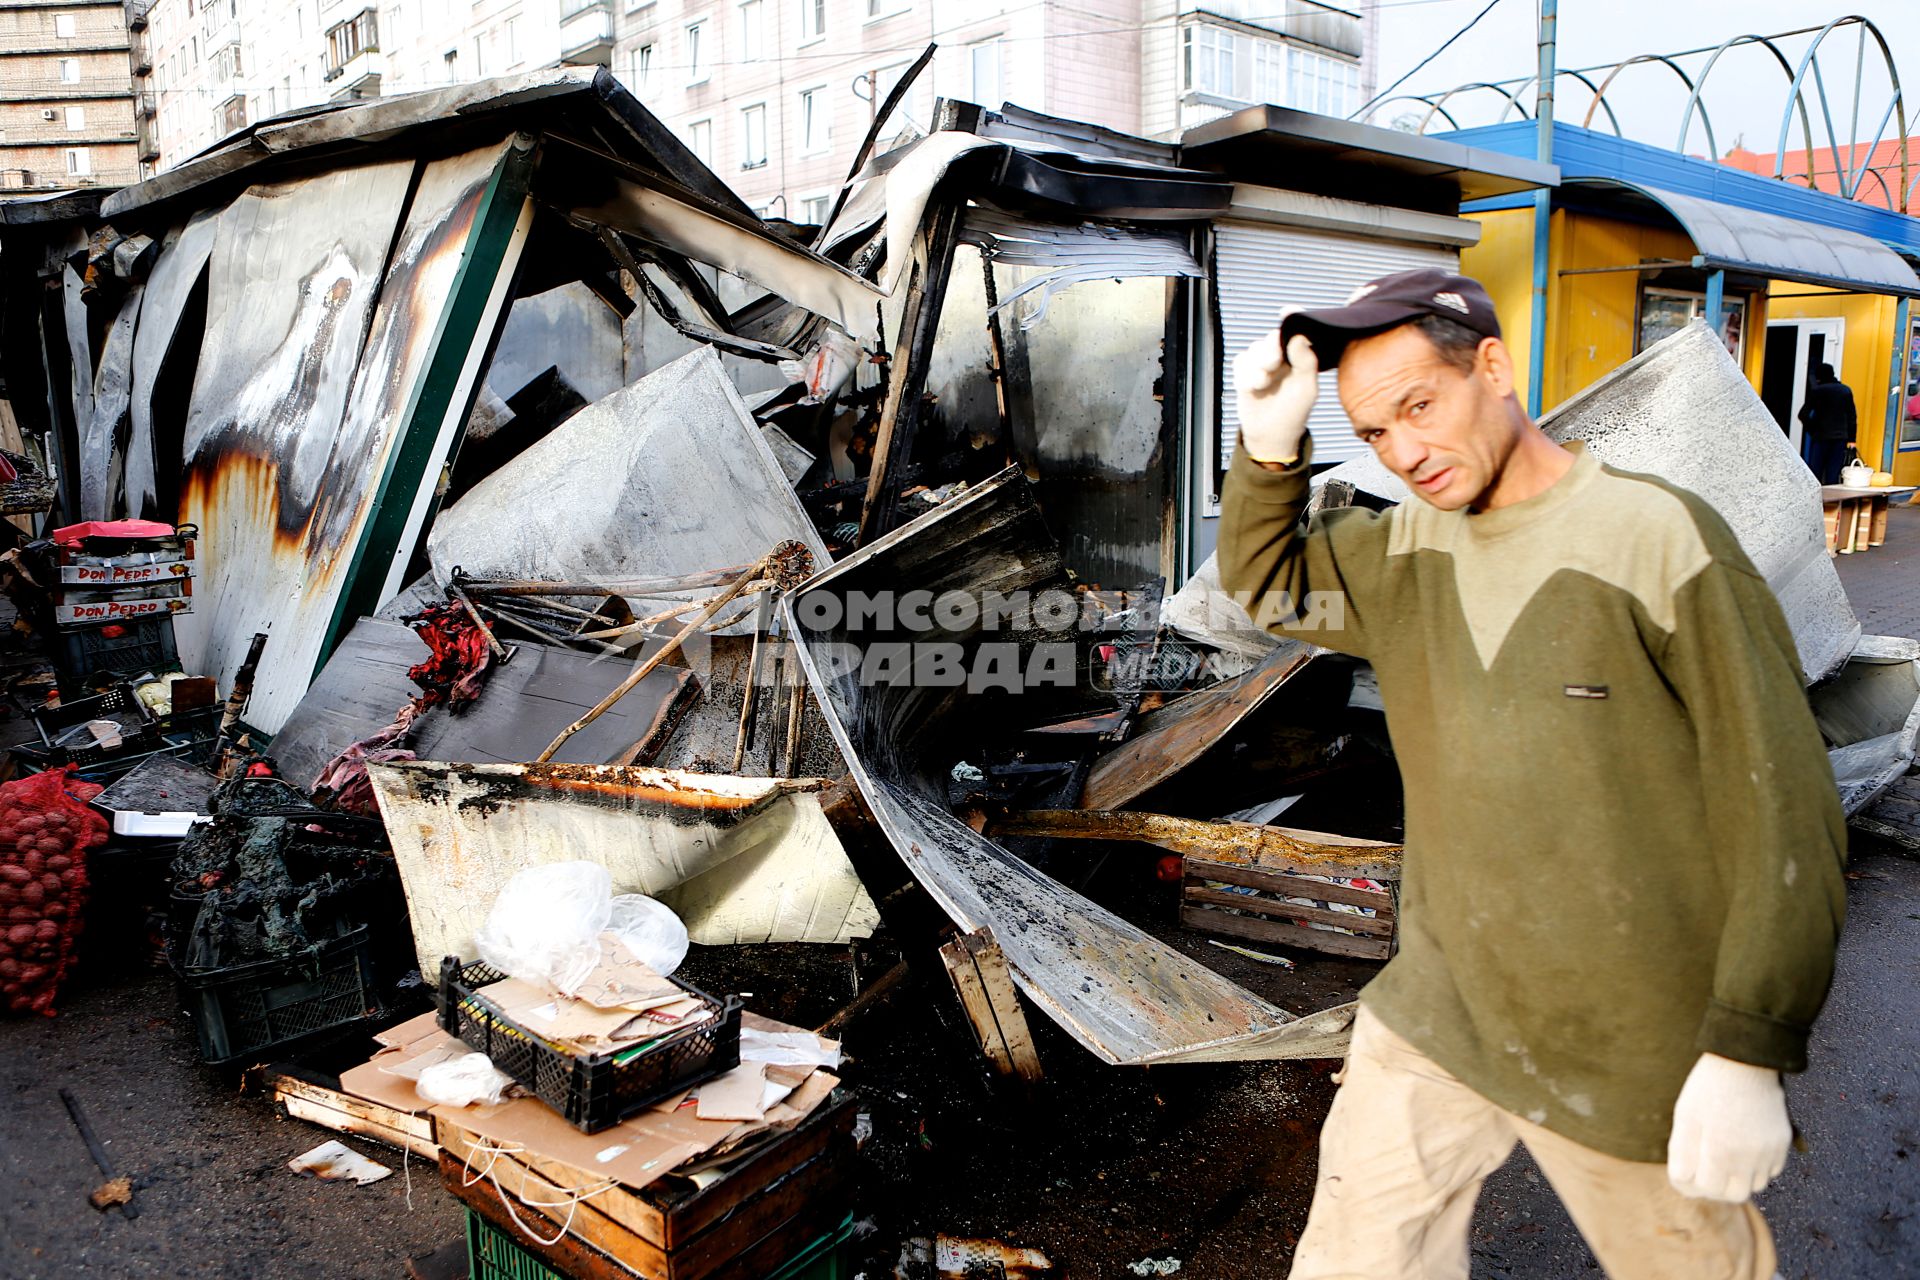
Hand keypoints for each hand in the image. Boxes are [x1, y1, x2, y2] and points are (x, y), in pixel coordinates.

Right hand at [1232, 325, 1318, 465]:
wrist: (1272, 435)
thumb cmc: (1294, 412)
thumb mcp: (1307, 388)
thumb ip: (1306, 361)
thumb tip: (1299, 336)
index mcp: (1299, 356)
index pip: (1295, 332)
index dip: (1292, 319)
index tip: (1287, 311)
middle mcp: (1280, 357)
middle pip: (1271, 338)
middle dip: (1270, 349)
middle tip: (1274, 364)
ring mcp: (1261, 364)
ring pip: (1254, 349)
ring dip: (1258, 366)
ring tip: (1264, 383)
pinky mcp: (1245, 373)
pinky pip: (1241, 362)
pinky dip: (1246, 374)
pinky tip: (1254, 388)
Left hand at [1666, 1052, 1791, 1201]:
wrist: (1745, 1062)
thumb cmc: (1708, 1088)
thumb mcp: (1685, 1116)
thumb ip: (1682, 1153)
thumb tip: (1683, 1181)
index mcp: (1720, 1150)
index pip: (1705, 1189)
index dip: (1690, 1183)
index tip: (1685, 1172)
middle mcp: (1749, 1157)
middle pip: (1735, 1195)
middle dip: (1716, 1188)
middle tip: (1704, 1169)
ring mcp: (1770, 1152)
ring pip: (1755, 1185)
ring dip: (1737, 1179)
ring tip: (1723, 1155)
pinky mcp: (1782, 1143)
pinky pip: (1771, 1170)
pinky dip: (1756, 1167)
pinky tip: (1743, 1146)